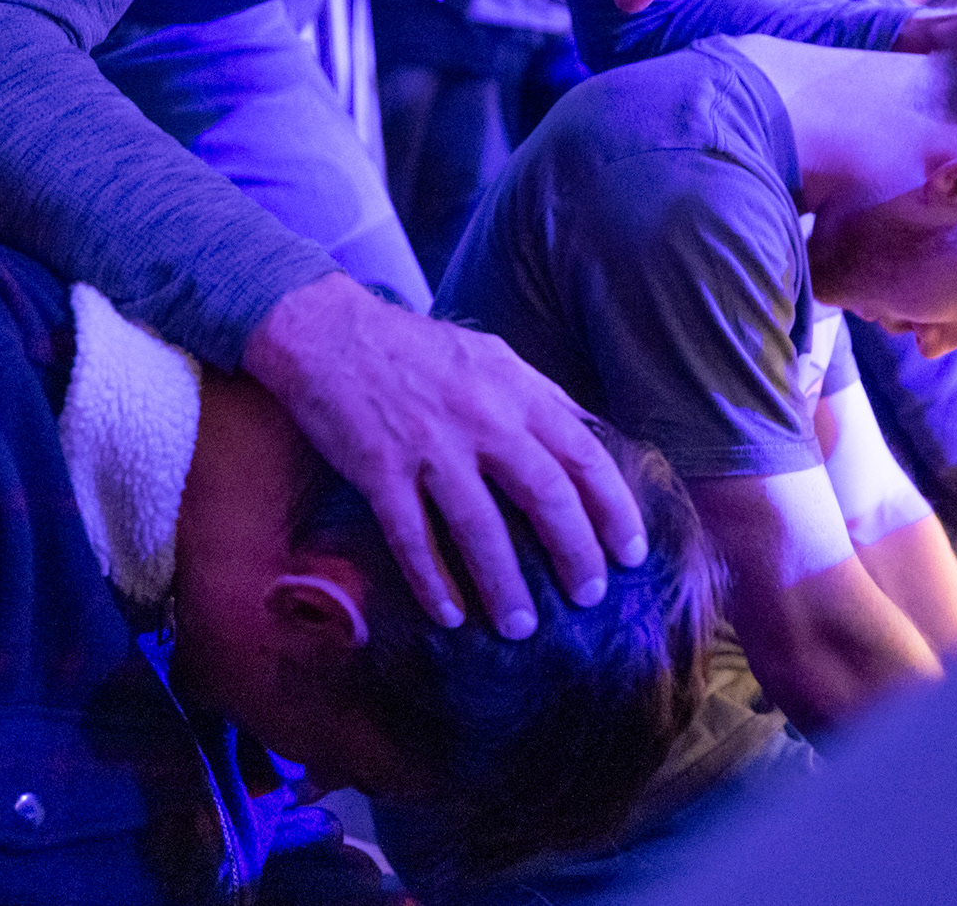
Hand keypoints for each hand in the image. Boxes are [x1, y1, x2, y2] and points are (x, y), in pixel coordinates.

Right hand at [242, 274, 648, 637]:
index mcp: (513, 390)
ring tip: (521, 626)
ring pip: (480, 528)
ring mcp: (428, 446)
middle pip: (545, 496)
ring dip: (505, 585)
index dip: (614, 508)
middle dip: (575, 554)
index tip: (630, 552)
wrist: (326, 330)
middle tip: (589, 597)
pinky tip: (449, 614)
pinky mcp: (378, 469)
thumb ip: (539, 395)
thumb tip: (592, 434)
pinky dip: (432, 581)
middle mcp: (480, 419)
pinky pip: (411, 537)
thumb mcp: (490, 355)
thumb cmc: (413, 347)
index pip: (583, 455)